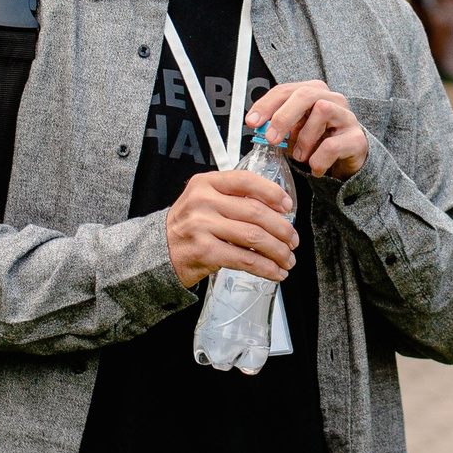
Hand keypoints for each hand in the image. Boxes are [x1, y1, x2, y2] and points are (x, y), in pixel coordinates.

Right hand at [165, 169, 297, 288]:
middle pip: (256, 212)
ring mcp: (202, 226)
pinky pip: (246, 259)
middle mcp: (203, 201)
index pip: (246, 180)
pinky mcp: (205, 252)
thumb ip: (234, 198)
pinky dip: (266, 268)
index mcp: (206, 183)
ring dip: (278, 251)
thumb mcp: (204, 201)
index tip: (288, 205)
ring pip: (255, 236)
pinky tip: (275, 272)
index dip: (272, 192)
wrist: (159, 251)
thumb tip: (277, 209)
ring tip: (287, 258)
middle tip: (292, 240)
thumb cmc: (188, 226)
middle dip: (282, 228)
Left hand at [247, 80, 369, 180]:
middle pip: (305, 94)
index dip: (266, 105)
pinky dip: (318, 160)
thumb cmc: (318, 142)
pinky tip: (315, 167)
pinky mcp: (356, 138)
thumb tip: (257, 125)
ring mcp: (347, 117)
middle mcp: (333, 99)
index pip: (286, 90)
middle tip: (271, 139)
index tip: (252, 122)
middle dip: (284, 116)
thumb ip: (276, 125)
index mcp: (314, 93)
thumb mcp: (293, 132)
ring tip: (300, 156)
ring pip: (323, 110)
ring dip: (304, 139)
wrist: (347, 161)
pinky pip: (332, 145)